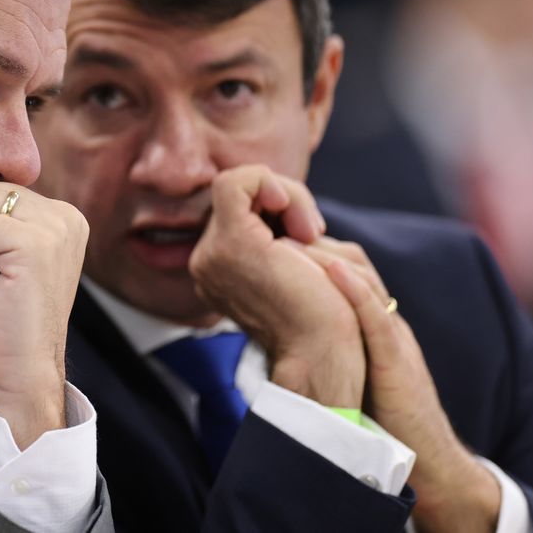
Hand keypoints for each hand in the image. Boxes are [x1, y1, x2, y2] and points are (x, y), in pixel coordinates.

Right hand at [189, 165, 364, 406]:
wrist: (325, 351)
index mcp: (219, 268)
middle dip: (284, 199)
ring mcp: (212, 254)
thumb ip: (278, 232)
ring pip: (238, 185)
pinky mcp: (232, 243)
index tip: (310, 233)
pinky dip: (270, 182)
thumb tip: (278, 194)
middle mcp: (206, 261)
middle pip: (238, 195)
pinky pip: (236, 182)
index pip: (237, 208)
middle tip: (313, 232)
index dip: (276, 205)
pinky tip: (293, 209)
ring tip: (310, 231)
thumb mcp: (297, 261)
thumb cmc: (326, 314)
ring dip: (286, 196)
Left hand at [300, 238, 500, 531]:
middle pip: (353, 263)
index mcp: (369, 319)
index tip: (269, 237)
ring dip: (327, 256)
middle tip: (275, 228)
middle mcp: (383, 319)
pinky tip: (334, 270)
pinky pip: (378, 318)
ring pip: (365, 281)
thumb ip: (328, 338)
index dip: (306, 248)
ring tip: (291, 237)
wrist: (420, 454)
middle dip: (312, 241)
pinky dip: (357, 291)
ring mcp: (393, 337)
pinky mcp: (397, 360)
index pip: (341, 268)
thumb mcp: (348, 363)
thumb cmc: (378, 414)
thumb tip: (282, 322)